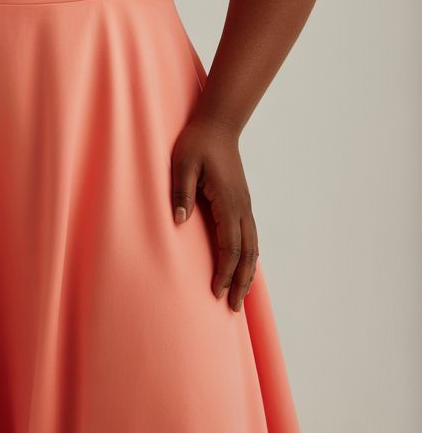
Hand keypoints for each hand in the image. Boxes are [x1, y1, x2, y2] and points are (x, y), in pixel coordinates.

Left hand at [170, 116, 258, 312]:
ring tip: (241, 297)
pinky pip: (251, 236)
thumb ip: (181, 191)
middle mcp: (242, 207)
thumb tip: (179, 220)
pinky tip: (244, 267)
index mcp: (228, 201)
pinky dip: (250, 257)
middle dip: (241, 281)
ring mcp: (245, 205)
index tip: (217, 292)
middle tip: (233, 308)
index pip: (230, 246)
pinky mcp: (242, 202)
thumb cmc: (196, 143)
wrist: (218, 125)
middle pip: (247, 253)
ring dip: (248, 273)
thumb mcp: (182, 163)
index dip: (225, 271)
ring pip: (253, 247)